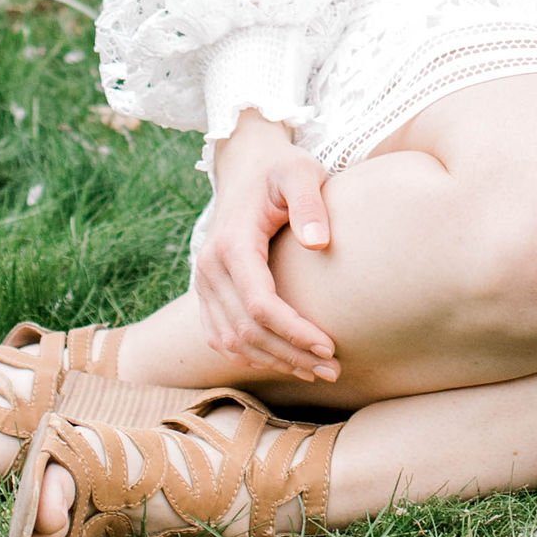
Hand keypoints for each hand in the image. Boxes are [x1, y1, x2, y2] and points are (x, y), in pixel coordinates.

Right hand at [195, 111, 340, 386]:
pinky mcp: (205, 292)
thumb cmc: (280, 169)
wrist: (246, 165)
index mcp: (233, 244)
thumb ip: (310, 203)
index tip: (329, 346)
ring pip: (232, 341)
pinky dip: (251, 354)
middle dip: (290, 355)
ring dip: (273, 361)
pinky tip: (284, 359)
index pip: (261, 305)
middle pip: (246, 332)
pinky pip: (221, 336)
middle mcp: (210, 269)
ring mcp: (203, 283)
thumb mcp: (301, 172)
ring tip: (316, 370)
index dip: (294, 332)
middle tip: (333, 370)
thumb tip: (320, 243)